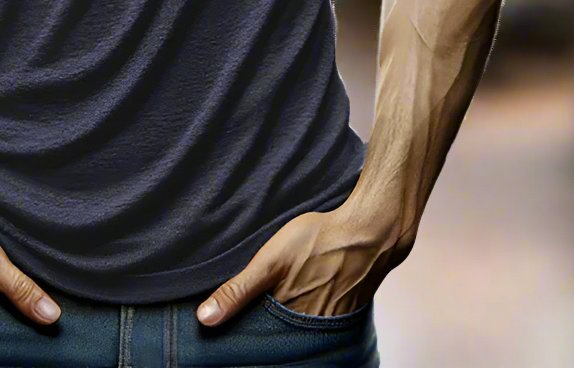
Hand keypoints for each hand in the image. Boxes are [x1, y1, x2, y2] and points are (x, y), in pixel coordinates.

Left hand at [196, 196, 414, 324]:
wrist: (369, 231)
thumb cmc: (318, 240)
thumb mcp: (270, 261)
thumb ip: (238, 290)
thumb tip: (204, 320)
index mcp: (288, 319)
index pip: (259, 343)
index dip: (243, 339)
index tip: (227, 339)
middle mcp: (310, 329)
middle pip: (279, 342)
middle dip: (264, 336)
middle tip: (248, 326)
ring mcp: (330, 323)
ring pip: (298, 336)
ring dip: (284, 329)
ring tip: (273, 314)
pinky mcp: (343, 313)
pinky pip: (319, 327)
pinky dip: (304, 322)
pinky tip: (299, 305)